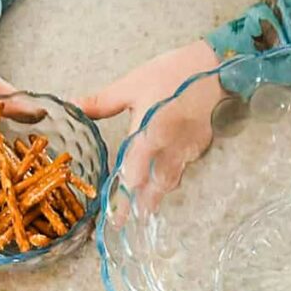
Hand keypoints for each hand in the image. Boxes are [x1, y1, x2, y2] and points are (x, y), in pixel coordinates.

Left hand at [76, 39, 222, 207]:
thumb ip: (103, 102)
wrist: (216, 68)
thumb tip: (73, 106)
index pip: (133, 172)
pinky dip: (170, 178)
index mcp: (150, 132)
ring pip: (169, 181)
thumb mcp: (133, 84)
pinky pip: (182, 168)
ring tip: (143, 212)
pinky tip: (162, 183)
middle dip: (139, 205)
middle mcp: (169, 148)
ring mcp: (188, 150)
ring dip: (155, 197)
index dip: (123, 194)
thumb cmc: (172, 73)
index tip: (112, 212)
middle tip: (125, 222)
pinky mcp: (199, 147)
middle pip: (154, 186)